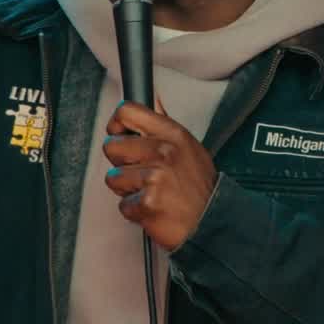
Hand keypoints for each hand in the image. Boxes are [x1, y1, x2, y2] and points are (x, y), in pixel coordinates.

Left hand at [102, 101, 217, 250]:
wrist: (212, 222)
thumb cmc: (199, 189)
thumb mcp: (189, 148)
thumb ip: (165, 126)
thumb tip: (154, 101)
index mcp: (173, 134)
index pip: (127, 112)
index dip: (116, 126)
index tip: (120, 136)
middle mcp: (164, 151)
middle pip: (111, 146)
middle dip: (121, 163)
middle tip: (142, 174)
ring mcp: (155, 177)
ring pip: (113, 177)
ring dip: (127, 190)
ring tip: (151, 192)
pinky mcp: (147, 201)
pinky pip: (122, 204)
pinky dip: (134, 211)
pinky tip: (153, 208)